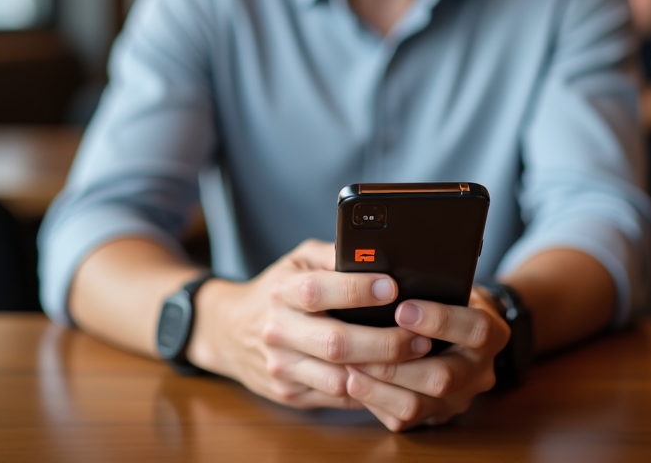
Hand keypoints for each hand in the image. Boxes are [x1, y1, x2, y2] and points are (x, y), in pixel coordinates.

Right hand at [186, 239, 431, 410]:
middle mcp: (279, 331)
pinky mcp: (289, 394)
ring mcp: (282, 367)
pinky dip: (369, 391)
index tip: (393, 287)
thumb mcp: (299, 259)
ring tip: (417, 358)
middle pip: (335, 343)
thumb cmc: (278, 288)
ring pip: (339, 378)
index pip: (318, 291)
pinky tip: (395, 378)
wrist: (230, 330)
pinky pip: (336, 398)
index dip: (357, 290)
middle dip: (384, 342)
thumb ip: (334, 254)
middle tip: (420, 334)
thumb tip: (376, 252)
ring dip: (383, 372)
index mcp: (282, 291)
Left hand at [345, 287, 509, 430]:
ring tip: (350, 365)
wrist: (464, 332)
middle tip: (362, 345)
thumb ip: (433, 286)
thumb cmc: (450, 298)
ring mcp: (458, 399)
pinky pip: (402, 419)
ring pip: (418, 405)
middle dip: (396, 362)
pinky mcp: (434, 416)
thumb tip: (388, 280)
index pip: (475, 329)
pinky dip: (374, 400)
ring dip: (379, 387)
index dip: (439, 320)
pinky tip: (353, 381)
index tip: (402, 309)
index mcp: (492, 333)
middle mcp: (480, 372)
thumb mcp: (454, 284)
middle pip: (443, 377)